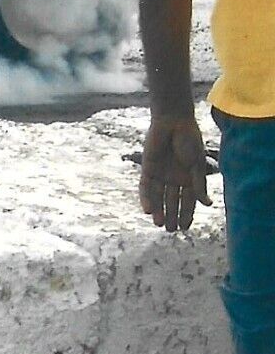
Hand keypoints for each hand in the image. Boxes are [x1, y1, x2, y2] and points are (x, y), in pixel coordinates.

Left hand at [139, 114, 211, 231]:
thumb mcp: (196, 164)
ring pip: (158, 196)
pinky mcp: (148, 168)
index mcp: (188, 178)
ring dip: (158, 210)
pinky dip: (146, 198)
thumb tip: (208, 204)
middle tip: (170, 230)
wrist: (173, 122)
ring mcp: (160, 174)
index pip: (188, 201)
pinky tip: (147, 210)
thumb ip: (199, 184)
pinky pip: (145, 186)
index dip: (186, 214)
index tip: (185, 228)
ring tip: (159, 224)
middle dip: (171, 215)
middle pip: (171, 201)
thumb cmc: (189, 141)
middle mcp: (174, 178)